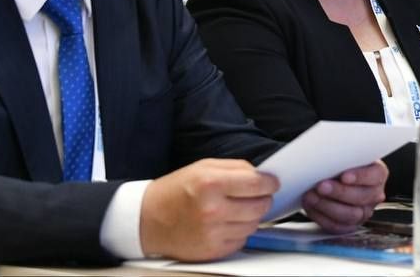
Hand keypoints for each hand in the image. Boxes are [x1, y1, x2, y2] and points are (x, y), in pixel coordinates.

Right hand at [140, 158, 278, 261]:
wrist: (147, 220)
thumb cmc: (176, 190)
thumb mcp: (203, 167)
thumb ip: (236, 168)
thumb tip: (263, 176)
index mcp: (211, 184)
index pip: (256, 184)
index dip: (269, 182)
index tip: (272, 182)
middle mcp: (213, 210)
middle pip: (260, 206)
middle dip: (263, 199)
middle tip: (257, 195)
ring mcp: (212, 233)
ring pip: (253, 225)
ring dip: (252, 216)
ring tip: (238, 208)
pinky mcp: (212, 251)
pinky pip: (241, 240)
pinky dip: (239, 231)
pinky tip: (227, 223)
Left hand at [301, 161, 387, 232]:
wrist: (332, 176)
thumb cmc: (340, 163)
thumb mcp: (345, 153)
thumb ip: (343, 153)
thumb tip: (328, 152)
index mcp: (378, 174)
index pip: (375, 175)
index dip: (360, 177)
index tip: (344, 176)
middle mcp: (374, 194)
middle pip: (362, 197)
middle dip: (339, 192)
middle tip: (321, 186)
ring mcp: (363, 211)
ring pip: (350, 215)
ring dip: (327, 206)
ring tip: (311, 196)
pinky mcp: (349, 224)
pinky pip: (337, 226)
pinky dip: (321, 217)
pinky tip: (311, 206)